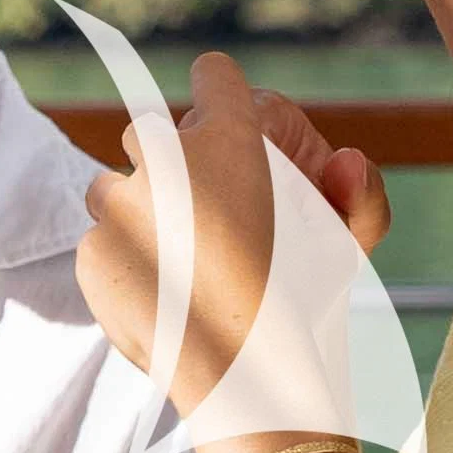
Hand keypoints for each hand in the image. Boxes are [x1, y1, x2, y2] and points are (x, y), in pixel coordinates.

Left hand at [76, 54, 385, 400]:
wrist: (241, 376)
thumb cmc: (302, 304)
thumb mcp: (349, 246)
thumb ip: (360, 191)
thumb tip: (344, 156)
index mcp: (228, 138)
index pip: (213, 76)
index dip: (218, 93)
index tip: (218, 116)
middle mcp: (165, 159)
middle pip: (149, 135)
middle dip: (167, 165)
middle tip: (202, 216)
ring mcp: (119, 205)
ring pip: (114, 191)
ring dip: (138, 216)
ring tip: (178, 263)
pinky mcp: (92, 253)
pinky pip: (101, 247)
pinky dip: (122, 267)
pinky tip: (160, 297)